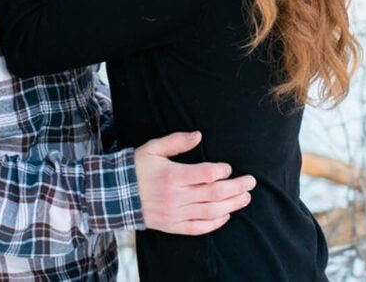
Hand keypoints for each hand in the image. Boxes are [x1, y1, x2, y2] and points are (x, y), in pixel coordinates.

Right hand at [134, 131, 255, 234]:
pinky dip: (215, 224)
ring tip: (245, 198)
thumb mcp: (153, 148)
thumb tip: (198, 136)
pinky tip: (226, 215)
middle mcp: (176, 196)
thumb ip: (176, 141)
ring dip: (232, 205)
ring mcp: (175, 213)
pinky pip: (198, 228)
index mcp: (172, 176)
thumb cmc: (137, 168)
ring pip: (211, 212)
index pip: (205, 174)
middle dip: (236, 188)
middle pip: (214, 193)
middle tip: (251, 183)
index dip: (221, 171)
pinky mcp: (173, 226)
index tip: (229, 168)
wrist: (115, 195)